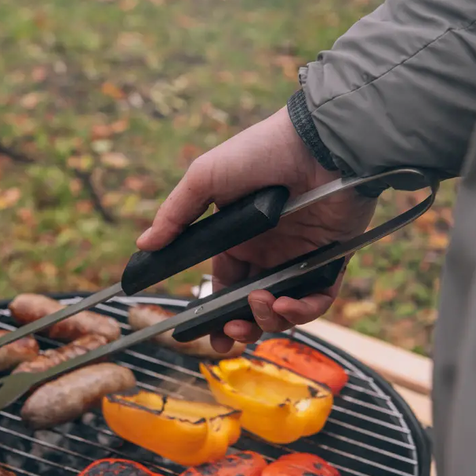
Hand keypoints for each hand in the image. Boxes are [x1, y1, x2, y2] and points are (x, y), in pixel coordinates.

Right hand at [137, 106, 376, 351]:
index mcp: (238, 240)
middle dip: (240, 328)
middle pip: (252, 308)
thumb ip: (175, 215)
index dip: (214, 314)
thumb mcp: (205, 178)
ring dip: (268, 320)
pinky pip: (319, 300)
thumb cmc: (259, 152)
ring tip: (260, 304)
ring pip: (283, 311)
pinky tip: (287, 303)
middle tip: (231, 333)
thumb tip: (144, 245)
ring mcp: (299, 259)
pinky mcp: (331, 260)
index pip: (224, 287)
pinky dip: (303, 311)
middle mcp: (268, 254)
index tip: (203, 334)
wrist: (314, 141)